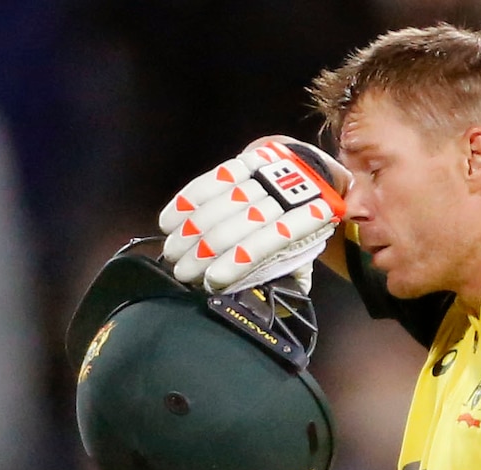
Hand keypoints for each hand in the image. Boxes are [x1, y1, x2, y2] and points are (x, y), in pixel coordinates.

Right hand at [158, 137, 346, 293]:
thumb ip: (294, 277)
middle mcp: (291, 195)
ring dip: (191, 231)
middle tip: (182, 274)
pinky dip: (186, 201)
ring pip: (222, 204)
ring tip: (172, 253)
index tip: (213, 280)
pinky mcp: (249, 161)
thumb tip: (275, 298)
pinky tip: (168, 222)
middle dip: (206, 251)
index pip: (272, 240)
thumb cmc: (298, 229)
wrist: (308, 177)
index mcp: (311, 222)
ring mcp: (269, 176)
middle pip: (240, 224)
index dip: (239, 262)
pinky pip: (211, 180)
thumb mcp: (305, 256)